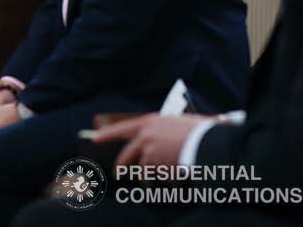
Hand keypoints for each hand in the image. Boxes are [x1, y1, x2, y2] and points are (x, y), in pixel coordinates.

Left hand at [92, 114, 209, 167]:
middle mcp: (145, 137)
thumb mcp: (175, 122)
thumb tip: (151, 139)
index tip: (95, 138)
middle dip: (122, 166)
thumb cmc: (197, 130)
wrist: (207, 142)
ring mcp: (150, 153)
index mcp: (148, 123)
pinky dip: (166, 180)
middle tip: (118, 174)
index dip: (107, 133)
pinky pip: (159, 178)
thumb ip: (160, 130)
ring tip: (160, 178)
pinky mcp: (158, 167)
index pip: (121, 129)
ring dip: (150, 177)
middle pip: (127, 155)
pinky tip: (177, 176)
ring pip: (144, 171)